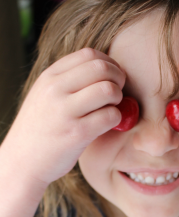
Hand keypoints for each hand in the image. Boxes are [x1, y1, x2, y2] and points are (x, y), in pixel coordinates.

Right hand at [0, 48, 124, 186]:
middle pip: (101, 68)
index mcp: (49, 77)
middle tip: (117, 93)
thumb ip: (68, 81)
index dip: (109, 63)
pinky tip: (108, 124)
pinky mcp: (77, 133)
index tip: (112, 78)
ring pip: (108, 90)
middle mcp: (55, 90)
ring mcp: (65, 112)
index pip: (89, 54)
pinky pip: (110, 116)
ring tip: (111, 108)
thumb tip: (104, 69)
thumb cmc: (40, 129)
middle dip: (118, 78)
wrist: (22, 162)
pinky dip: (116, 119)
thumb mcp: (45, 96)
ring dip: (118, 98)